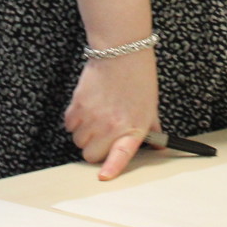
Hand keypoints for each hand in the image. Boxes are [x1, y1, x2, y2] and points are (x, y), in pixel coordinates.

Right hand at [64, 53, 159, 179]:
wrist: (121, 50)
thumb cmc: (138, 76)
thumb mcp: (150, 105)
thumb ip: (151, 128)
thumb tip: (158, 145)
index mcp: (133, 127)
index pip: (120, 156)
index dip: (111, 168)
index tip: (104, 176)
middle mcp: (111, 125)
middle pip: (91, 155)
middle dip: (95, 148)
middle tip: (103, 135)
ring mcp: (93, 117)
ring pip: (78, 140)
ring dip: (84, 133)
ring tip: (96, 116)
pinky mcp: (78, 105)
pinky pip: (69, 125)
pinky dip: (74, 121)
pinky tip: (86, 108)